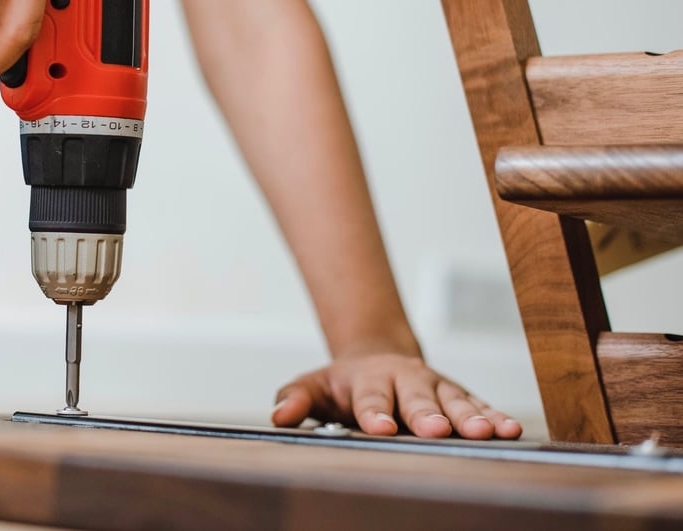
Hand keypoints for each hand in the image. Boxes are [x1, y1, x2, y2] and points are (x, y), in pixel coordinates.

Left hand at [271, 352, 522, 439]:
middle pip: (418, 399)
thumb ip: (295, 399)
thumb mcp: (311, 386)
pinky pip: (479, 406)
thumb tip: (278, 416)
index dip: (375, 412)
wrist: (375, 358)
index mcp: (368, 380)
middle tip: (438, 430)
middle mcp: (406, 381)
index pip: (370, 398)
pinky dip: (495, 417)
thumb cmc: (341, 383)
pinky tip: (511, 430)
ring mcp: (435, 388)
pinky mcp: (458, 397)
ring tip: (488, 433)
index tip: (381, 428)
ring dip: (471, 417)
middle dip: (428, 415)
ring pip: (455, 402)